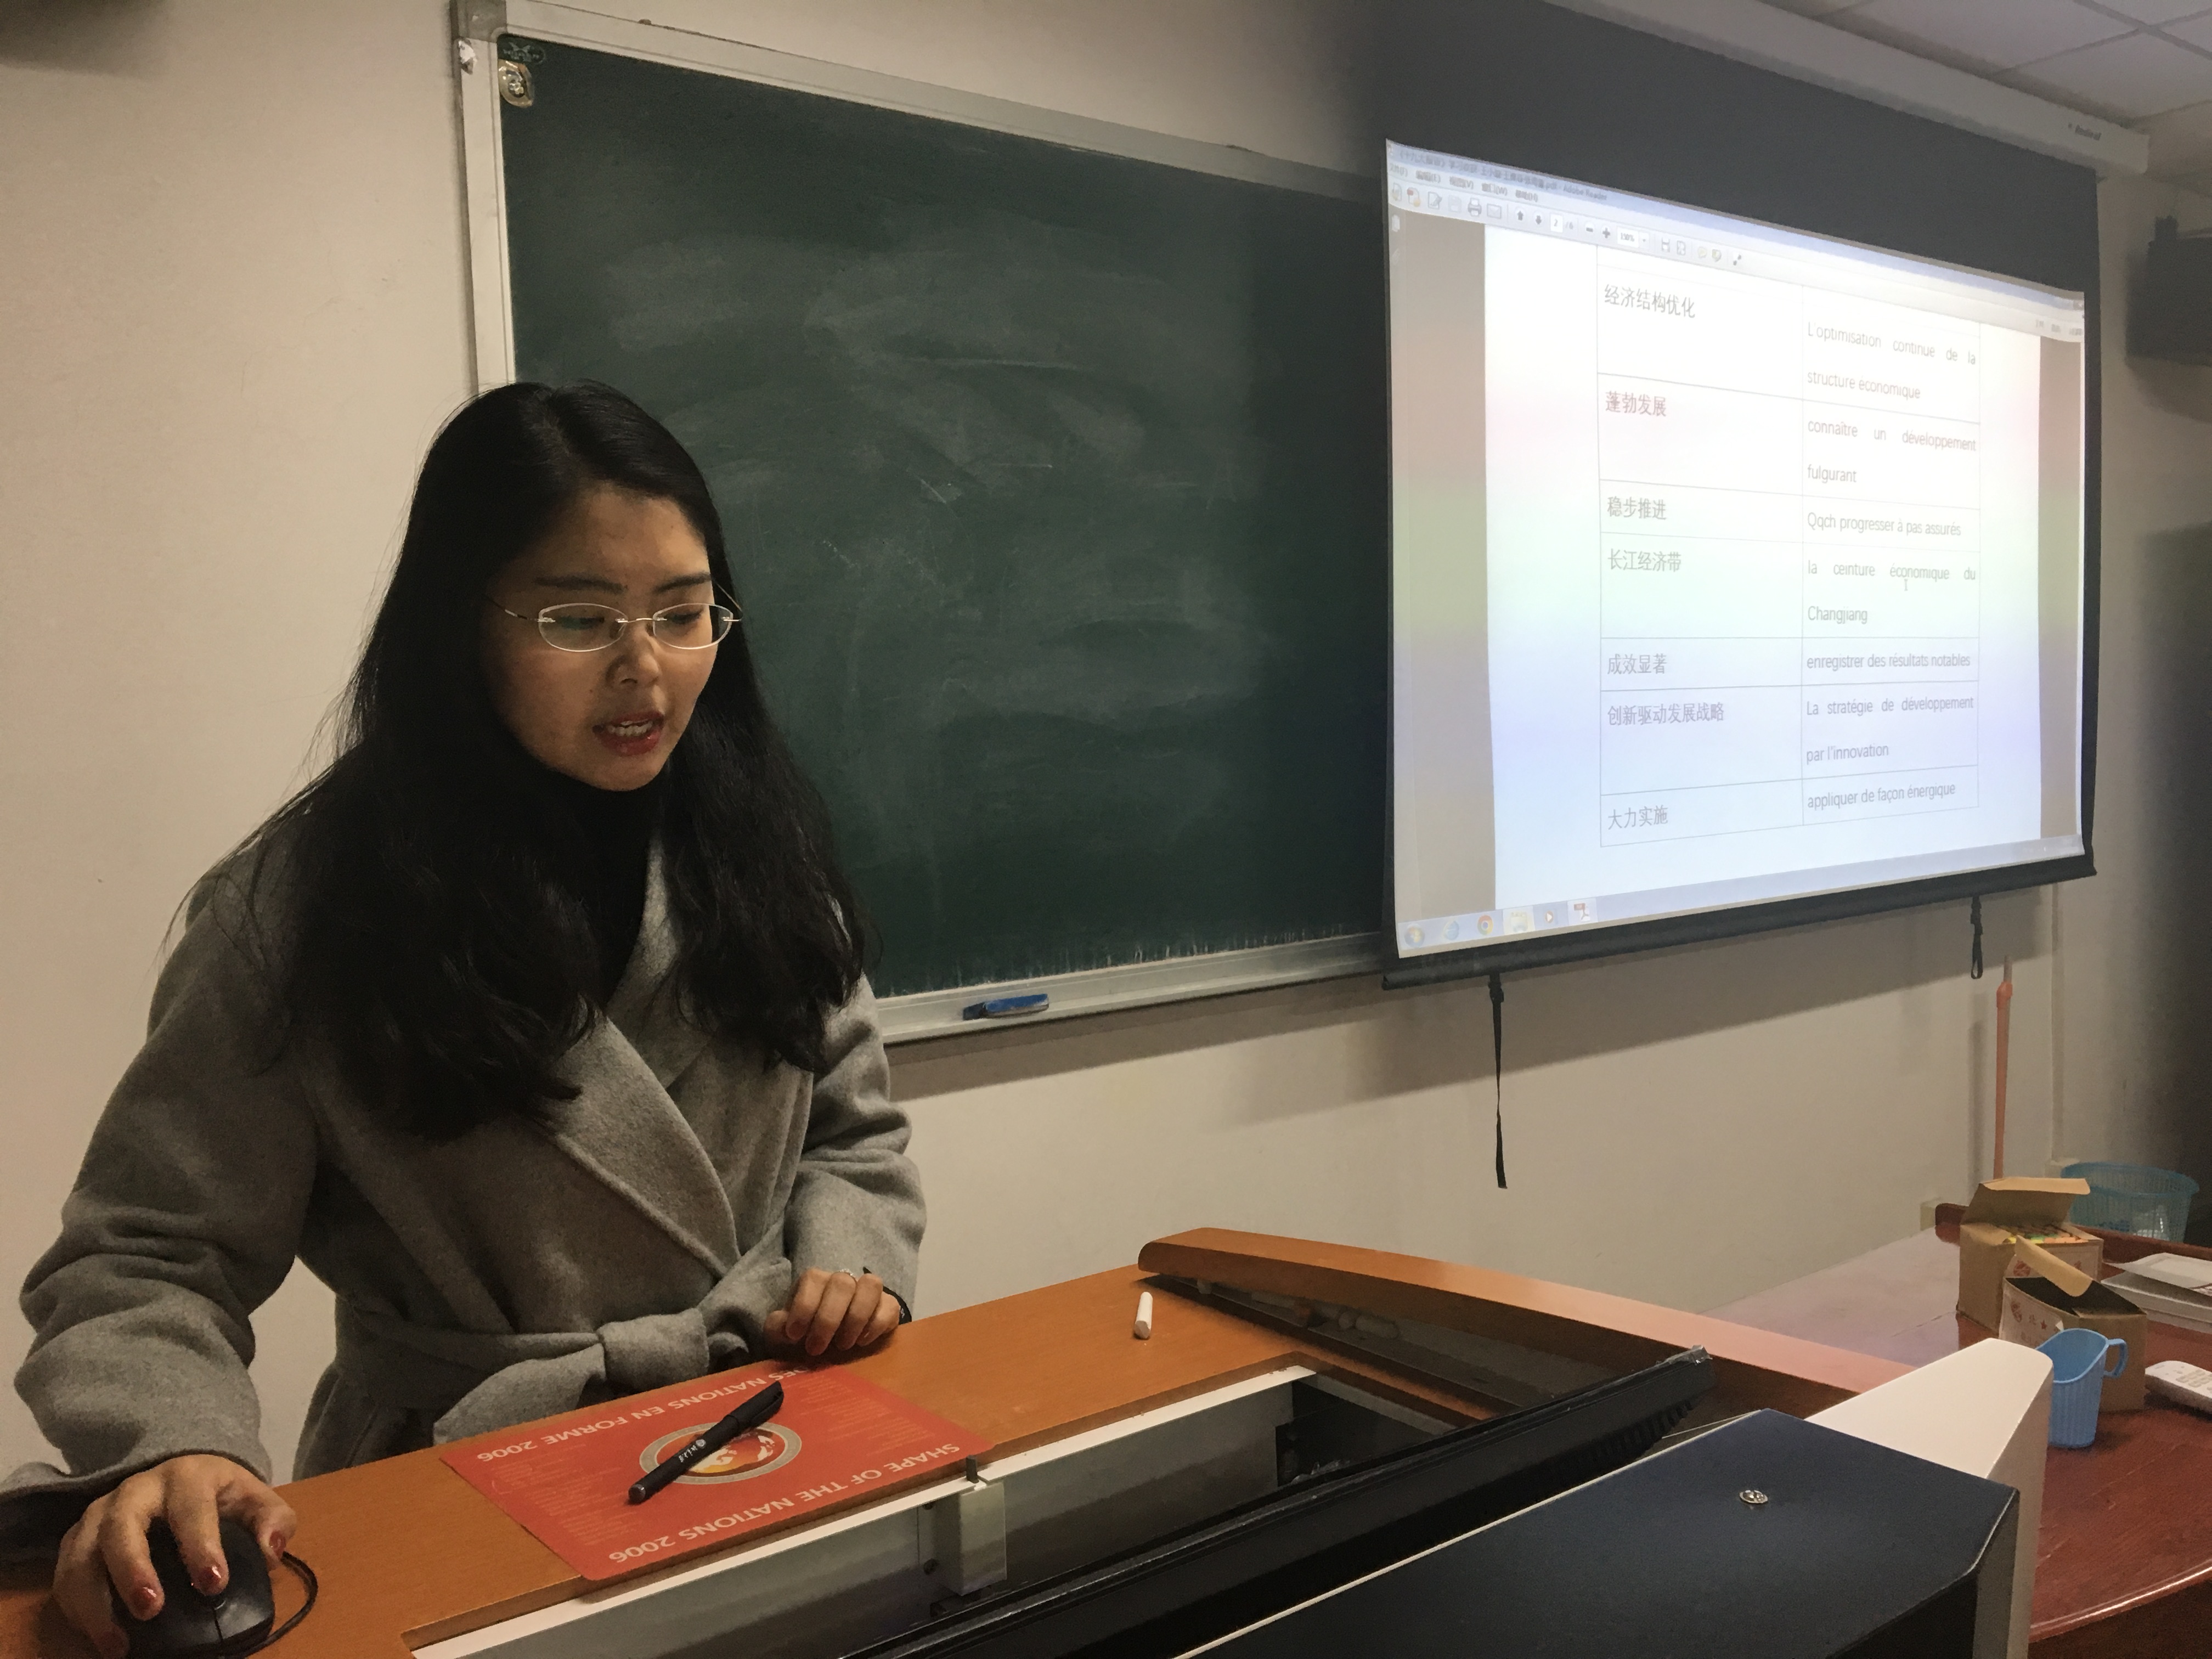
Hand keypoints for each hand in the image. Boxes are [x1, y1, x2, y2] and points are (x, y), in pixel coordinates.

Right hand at [52, 1454, 294, 1658]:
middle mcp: (136, 1490)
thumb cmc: (219, 1495)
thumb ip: (273, 1521)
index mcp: (186, 1477)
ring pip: (82, 1553)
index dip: (200, 1546)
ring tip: (117, 1643)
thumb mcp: (254, 1500)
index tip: (214, 1584)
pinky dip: (75, 1608)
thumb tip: (271, 1551)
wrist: (179, 1476)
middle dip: (132, 1570)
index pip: (191, 1508)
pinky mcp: (77, 1538)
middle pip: (121, 1526)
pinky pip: (64, 1573)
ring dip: (94, 1601)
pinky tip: (97, 1635)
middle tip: (151, 1610)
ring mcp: (99, 1513)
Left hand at [763, 1268, 900, 1357]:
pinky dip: (877, 1324)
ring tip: (844, 1345)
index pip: (813, 1279)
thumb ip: (777, 1328)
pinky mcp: (888, 1306)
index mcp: (816, 1282)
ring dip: (856, 1317)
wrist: (830, 1347)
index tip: (795, 1335)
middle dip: (828, 1319)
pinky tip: (862, 1342)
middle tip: (817, 1348)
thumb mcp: (784, 1335)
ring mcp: (867, 1291)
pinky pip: (890, 1305)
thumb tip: (785, 1326)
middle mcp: (843, 1281)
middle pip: (842, 1283)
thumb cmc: (804, 1337)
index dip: (804, 1305)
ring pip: (871, 1285)